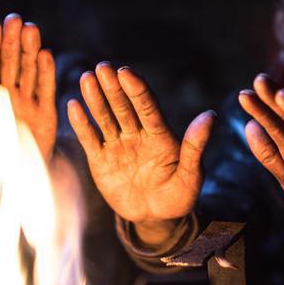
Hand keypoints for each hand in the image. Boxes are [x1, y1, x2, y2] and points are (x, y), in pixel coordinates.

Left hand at [0, 13, 56, 161]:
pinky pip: (45, 90)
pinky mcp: (45, 113)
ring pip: (29, 70)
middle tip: (14, 18)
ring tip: (30, 28)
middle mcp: (9, 94)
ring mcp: (28, 102)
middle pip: (10, 63)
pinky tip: (45, 54)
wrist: (16, 177)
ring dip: (29, 50)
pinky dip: (46, 73)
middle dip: (11, 41)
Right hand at [67, 63, 215, 223]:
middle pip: (123, 107)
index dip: (137, 89)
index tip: (126, 72)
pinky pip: (90, 139)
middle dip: (113, 87)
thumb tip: (210, 115)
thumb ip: (195, 146)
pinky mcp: (100, 160)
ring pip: (105, 118)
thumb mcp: (190, 175)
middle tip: (103, 67)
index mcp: (160, 135)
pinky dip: (81, 124)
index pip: (148, 107)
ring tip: (86, 78)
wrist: (155, 218)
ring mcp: (117, 146)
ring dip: (96, 99)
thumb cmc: (178, 196)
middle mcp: (137, 135)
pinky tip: (73, 105)